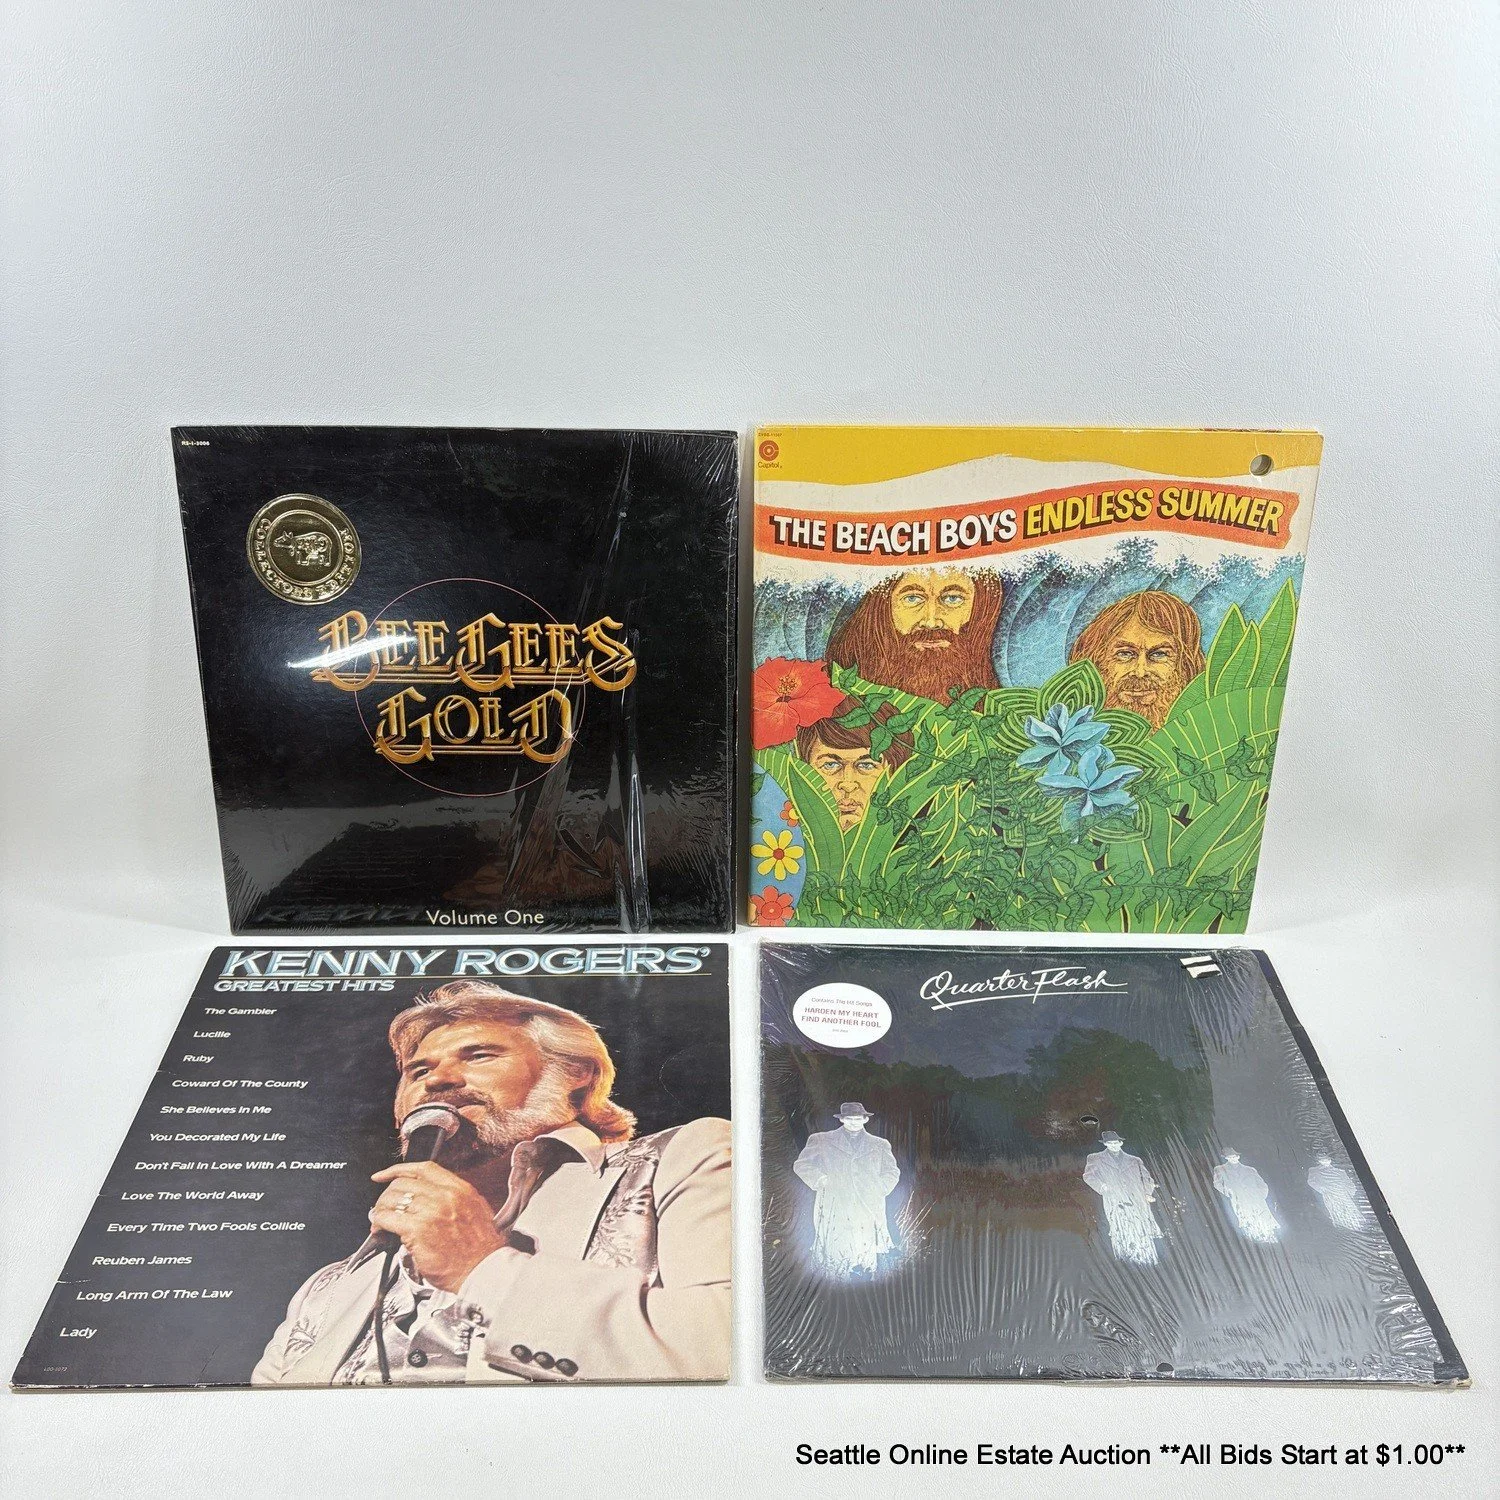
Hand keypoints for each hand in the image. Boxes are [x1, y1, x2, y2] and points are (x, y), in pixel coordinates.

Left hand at [369, 1160, 505, 1290]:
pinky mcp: (417, 1230)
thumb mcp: (476, 1210)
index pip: (423, 1168)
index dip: (399, 1170)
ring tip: (380, 1221)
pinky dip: (378, 1222)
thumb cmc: (479, 1249)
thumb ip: (454, 1199)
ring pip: (392, 1199)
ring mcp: (430, 1212)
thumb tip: (429, 1198)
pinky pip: (388, 1219)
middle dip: (388, 1195)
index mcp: (459, 1189)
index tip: (385, 1175)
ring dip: (381, 1209)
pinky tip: (379, 1229)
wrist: (482, 1271)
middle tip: (384, 1208)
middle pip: (403, 1183)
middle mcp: (444, 1196)